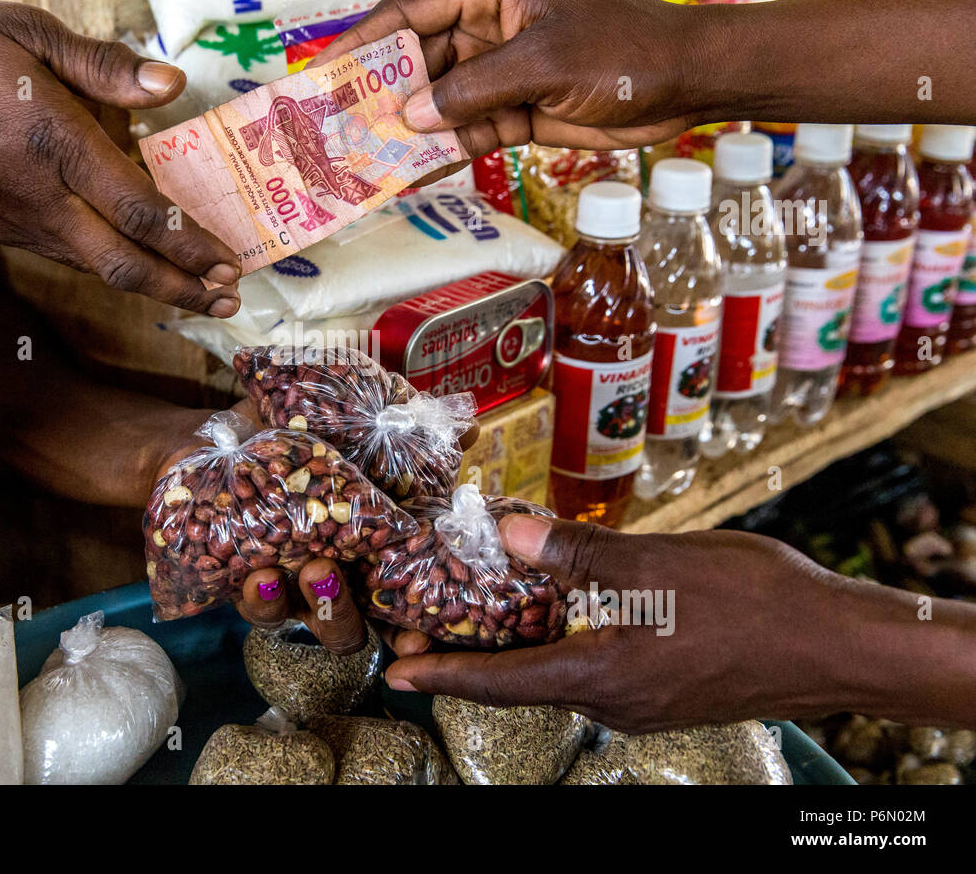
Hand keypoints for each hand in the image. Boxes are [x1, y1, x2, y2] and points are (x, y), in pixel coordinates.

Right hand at [0, 0, 240, 315]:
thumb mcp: (30, 33)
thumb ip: (105, 65)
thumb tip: (172, 84)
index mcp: (56, 146)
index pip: (139, 213)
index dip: (189, 245)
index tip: (230, 261)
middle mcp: (41, 198)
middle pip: (123, 264)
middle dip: (182, 288)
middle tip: (229, 297)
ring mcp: (17, 220)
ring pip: (96, 268)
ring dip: (152, 285)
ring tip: (200, 292)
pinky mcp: (0, 227)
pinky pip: (68, 254)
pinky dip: (113, 266)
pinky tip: (139, 263)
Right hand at [316, 0, 703, 154]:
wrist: (685, 84)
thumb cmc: (624, 52)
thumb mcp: (544, 65)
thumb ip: (474, 90)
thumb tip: (411, 114)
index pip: (411, 12)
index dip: (363, 40)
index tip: (322, 71)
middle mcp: (489, 27)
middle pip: (416, 61)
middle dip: (378, 94)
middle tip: (332, 127)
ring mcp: (500, 71)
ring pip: (437, 102)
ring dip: (405, 130)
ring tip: (360, 158)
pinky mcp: (515, 110)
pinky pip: (465, 131)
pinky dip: (441, 153)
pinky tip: (409, 174)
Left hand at [384, 514, 890, 731]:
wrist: (842, 647)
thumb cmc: (758, 605)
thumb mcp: (660, 565)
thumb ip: (579, 554)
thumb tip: (508, 535)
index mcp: (603, 677)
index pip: (501, 681)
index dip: (443, 673)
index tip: (396, 670)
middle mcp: (614, 702)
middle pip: (522, 679)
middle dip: (469, 653)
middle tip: (420, 624)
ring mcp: (642, 700)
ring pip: (557, 672)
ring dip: (513, 645)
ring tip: (475, 610)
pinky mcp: (665, 689)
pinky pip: (593, 668)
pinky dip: (559, 641)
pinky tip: (556, 608)